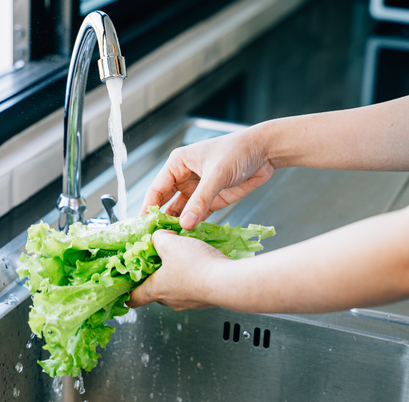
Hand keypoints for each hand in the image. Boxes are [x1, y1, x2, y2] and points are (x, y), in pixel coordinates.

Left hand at [127, 230, 228, 309]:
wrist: (228, 281)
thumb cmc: (197, 266)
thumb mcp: (170, 243)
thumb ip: (158, 238)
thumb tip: (158, 237)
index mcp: (156, 290)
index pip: (133, 298)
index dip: (127, 292)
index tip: (124, 288)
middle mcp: (171, 300)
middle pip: (155, 291)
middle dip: (154, 277)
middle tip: (156, 261)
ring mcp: (189, 302)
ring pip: (176, 289)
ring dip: (176, 276)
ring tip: (181, 259)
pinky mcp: (204, 299)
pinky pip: (193, 288)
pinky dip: (192, 277)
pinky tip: (199, 264)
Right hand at [140, 128, 273, 229]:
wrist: (265, 152)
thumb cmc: (238, 151)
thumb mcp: (216, 175)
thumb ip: (201, 200)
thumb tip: (184, 224)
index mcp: (178, 164)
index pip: (156, 190)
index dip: (148, 208)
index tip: (143, 226)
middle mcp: (184, 178)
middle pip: (166, 203)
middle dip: (161, 220)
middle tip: (154, 240)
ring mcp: (198, 190)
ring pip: (182, 212)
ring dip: (178, 226)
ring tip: (171, 243)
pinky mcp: (212, 200)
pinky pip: (198, 216)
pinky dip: (194, 227)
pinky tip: (189, 239)